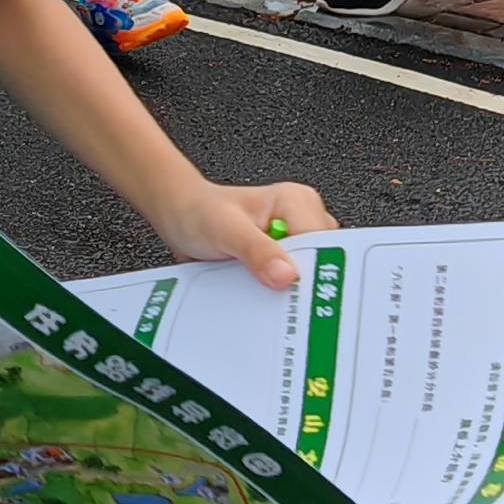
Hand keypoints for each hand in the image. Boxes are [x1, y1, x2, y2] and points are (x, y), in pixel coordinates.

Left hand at [157, 178, 334, 291]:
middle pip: (321, 263)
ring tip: (263, 297)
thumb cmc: (199, 212)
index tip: (299, 294)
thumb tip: (285, 274)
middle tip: (279, 300)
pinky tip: (261, 300)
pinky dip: (278, 298)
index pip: (323, 243)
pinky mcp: (284, 263)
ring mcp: (294, 244)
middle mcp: (302, 221)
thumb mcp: (224, 228)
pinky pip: (291, 288)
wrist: (179, 216)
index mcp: (297, 202)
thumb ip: (254, 249)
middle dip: (302, 286)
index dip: (314, 271)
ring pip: (308, 279)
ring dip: (288, 294)